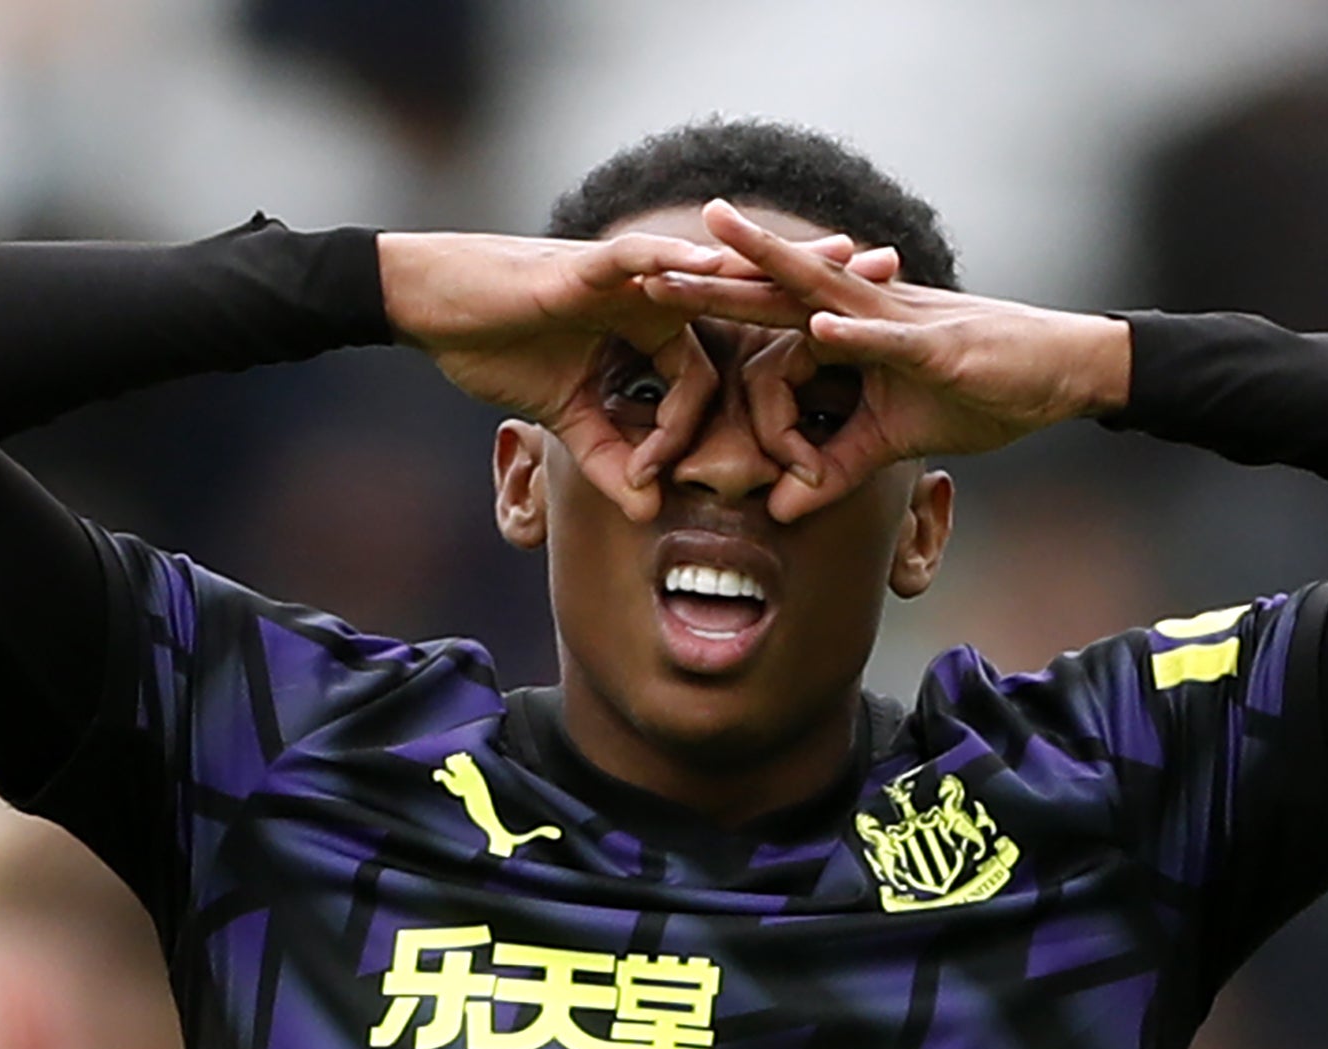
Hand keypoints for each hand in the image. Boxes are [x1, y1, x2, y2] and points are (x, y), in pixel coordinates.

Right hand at [379, 226, 895, 521]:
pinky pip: (649, 266)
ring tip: (842, 259)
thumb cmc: (494, 349)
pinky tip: (725, 267)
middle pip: (753, 291)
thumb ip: (612, 461)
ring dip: (782, 267)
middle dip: (823, 286)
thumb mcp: (565, 422)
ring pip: (719, 269)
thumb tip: (649, 509)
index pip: (728, 361)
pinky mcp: (590, 268)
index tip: (816, 431)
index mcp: (655, 325)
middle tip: (894, 277)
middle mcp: (655, 293)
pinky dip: (685, 267)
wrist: (434, 307)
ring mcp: (628, 277)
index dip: (772, 391)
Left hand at [642, 199, 1132, 521]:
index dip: (717, 321)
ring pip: (821, 290)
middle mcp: (866, 312)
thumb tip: (781, 511)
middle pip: (774, 291)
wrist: (1062, 373)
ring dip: (767, 270)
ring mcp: (901, 322)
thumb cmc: (984, 392)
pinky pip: (888, 338)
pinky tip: (817, 324)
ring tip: (713, 249)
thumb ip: (837, 467)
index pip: (769, 327)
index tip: (664, 320)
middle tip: (643, 265)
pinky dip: (854, 334)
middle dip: (710, 278)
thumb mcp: (896, 440)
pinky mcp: (939, 345)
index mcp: (850, 331)